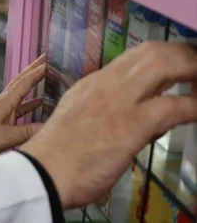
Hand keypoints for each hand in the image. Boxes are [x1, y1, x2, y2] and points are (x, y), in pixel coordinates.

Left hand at [0, 54, 45, 161]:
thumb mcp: (7, 137)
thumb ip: (28, 131)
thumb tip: (51, 127)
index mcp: (5, 101)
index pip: (24, 83)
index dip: (37, 72)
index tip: (49, 62)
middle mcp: (3, 100)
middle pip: (20, 81)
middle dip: (33, 69)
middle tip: (45, 58)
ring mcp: (1, 107)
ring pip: (19, 91)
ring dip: (31, 82)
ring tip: (44, 76)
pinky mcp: (0, 115)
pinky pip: (18, 105)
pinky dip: (29, 101)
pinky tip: (39, 102)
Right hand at [19, 42, 196, 209]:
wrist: (42, 171)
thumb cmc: (58, 155)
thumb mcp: (79, 120)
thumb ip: (108, 113)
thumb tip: (141, 117)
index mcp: (94, 83)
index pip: (135, 57)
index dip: (164, 56)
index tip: (181, 65)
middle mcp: (106, 83)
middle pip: (153, 51)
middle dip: (184, 54)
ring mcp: (119, 100)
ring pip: (164, 64)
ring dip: (193, 69)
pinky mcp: (132, 124)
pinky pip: (175, 106)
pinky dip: (195, 105)